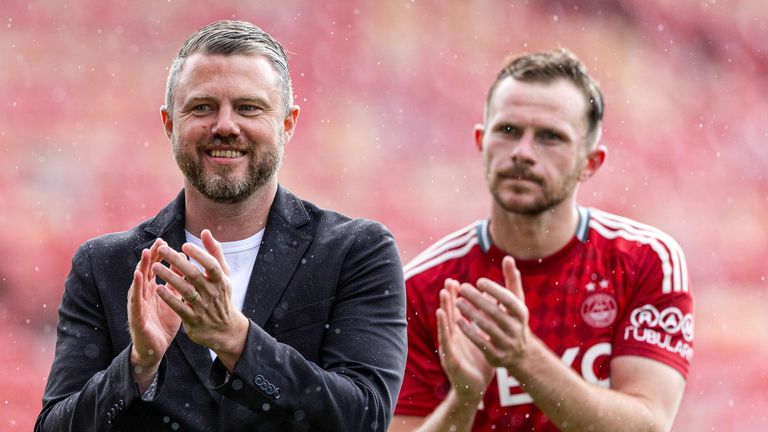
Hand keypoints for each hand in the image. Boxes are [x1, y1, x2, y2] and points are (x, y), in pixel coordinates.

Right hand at [128, 238, 181, 390]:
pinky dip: (136, 287)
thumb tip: (183, 264)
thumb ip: (176, 283)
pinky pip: (135, 300)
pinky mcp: (135, 317)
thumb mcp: (172, 300)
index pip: (154, 269)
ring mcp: (137, 305)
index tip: (164, 241)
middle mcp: (143, 294)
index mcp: (152, 290)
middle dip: (150, 256)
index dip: (158, 255)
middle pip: (145, 271)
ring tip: (146, 253)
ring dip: (141, 267)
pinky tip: (138, 277)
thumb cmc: (162, 323)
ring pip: (138, 283)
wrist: (155, 349)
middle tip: (157, 241)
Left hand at [152, 229, 248, 370]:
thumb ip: (215, 252)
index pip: (211, 265)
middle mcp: (212, 292)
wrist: (224, 329)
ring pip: (184, 290)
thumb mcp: (223, 275)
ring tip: (155, 267)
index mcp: (220, 280)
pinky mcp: (193, 320)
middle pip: (194, 275)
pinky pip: (179, 307)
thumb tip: (205, 232)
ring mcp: (203, 306)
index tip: (184, 246)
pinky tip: (157, 288)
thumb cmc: (221, 295)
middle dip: (177, 261)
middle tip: (162, 250)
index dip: (199, 255)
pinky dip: (168, 298)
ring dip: (169, 277)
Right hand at [436, 278, 494, 403]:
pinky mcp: (448, 357)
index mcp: (461, 333)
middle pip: (450, 314)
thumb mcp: (483, 341)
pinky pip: (445, 340)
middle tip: (449, 281)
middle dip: (449, 297)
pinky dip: (442, 326)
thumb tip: (494, 307)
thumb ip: (485, 325)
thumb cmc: (479, 364)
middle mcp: (453, 337)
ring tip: (444, 292)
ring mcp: (449, 346)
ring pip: (445, 324)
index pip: (457, 311)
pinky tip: (441, 315)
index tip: (456, 281)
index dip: (456, 297)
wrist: (475, 388)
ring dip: (444, 307)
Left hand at [454, 256, 529, 370]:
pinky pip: (480, 342)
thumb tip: (508, 257)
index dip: (495, 290)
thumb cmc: (514, 319)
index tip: (479, 280)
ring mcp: (506, 343)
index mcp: (521, 313)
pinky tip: (456, 319)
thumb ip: (512, 280)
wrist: (520, 354)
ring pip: (486, 327)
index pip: (508, 300)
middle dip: (477, 300)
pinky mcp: (496, 355)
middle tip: (462, 288)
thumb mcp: (516, 301)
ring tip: (457, 301)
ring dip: (470, 313)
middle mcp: (516, 329)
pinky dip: (468, 330)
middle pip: (495, 312)